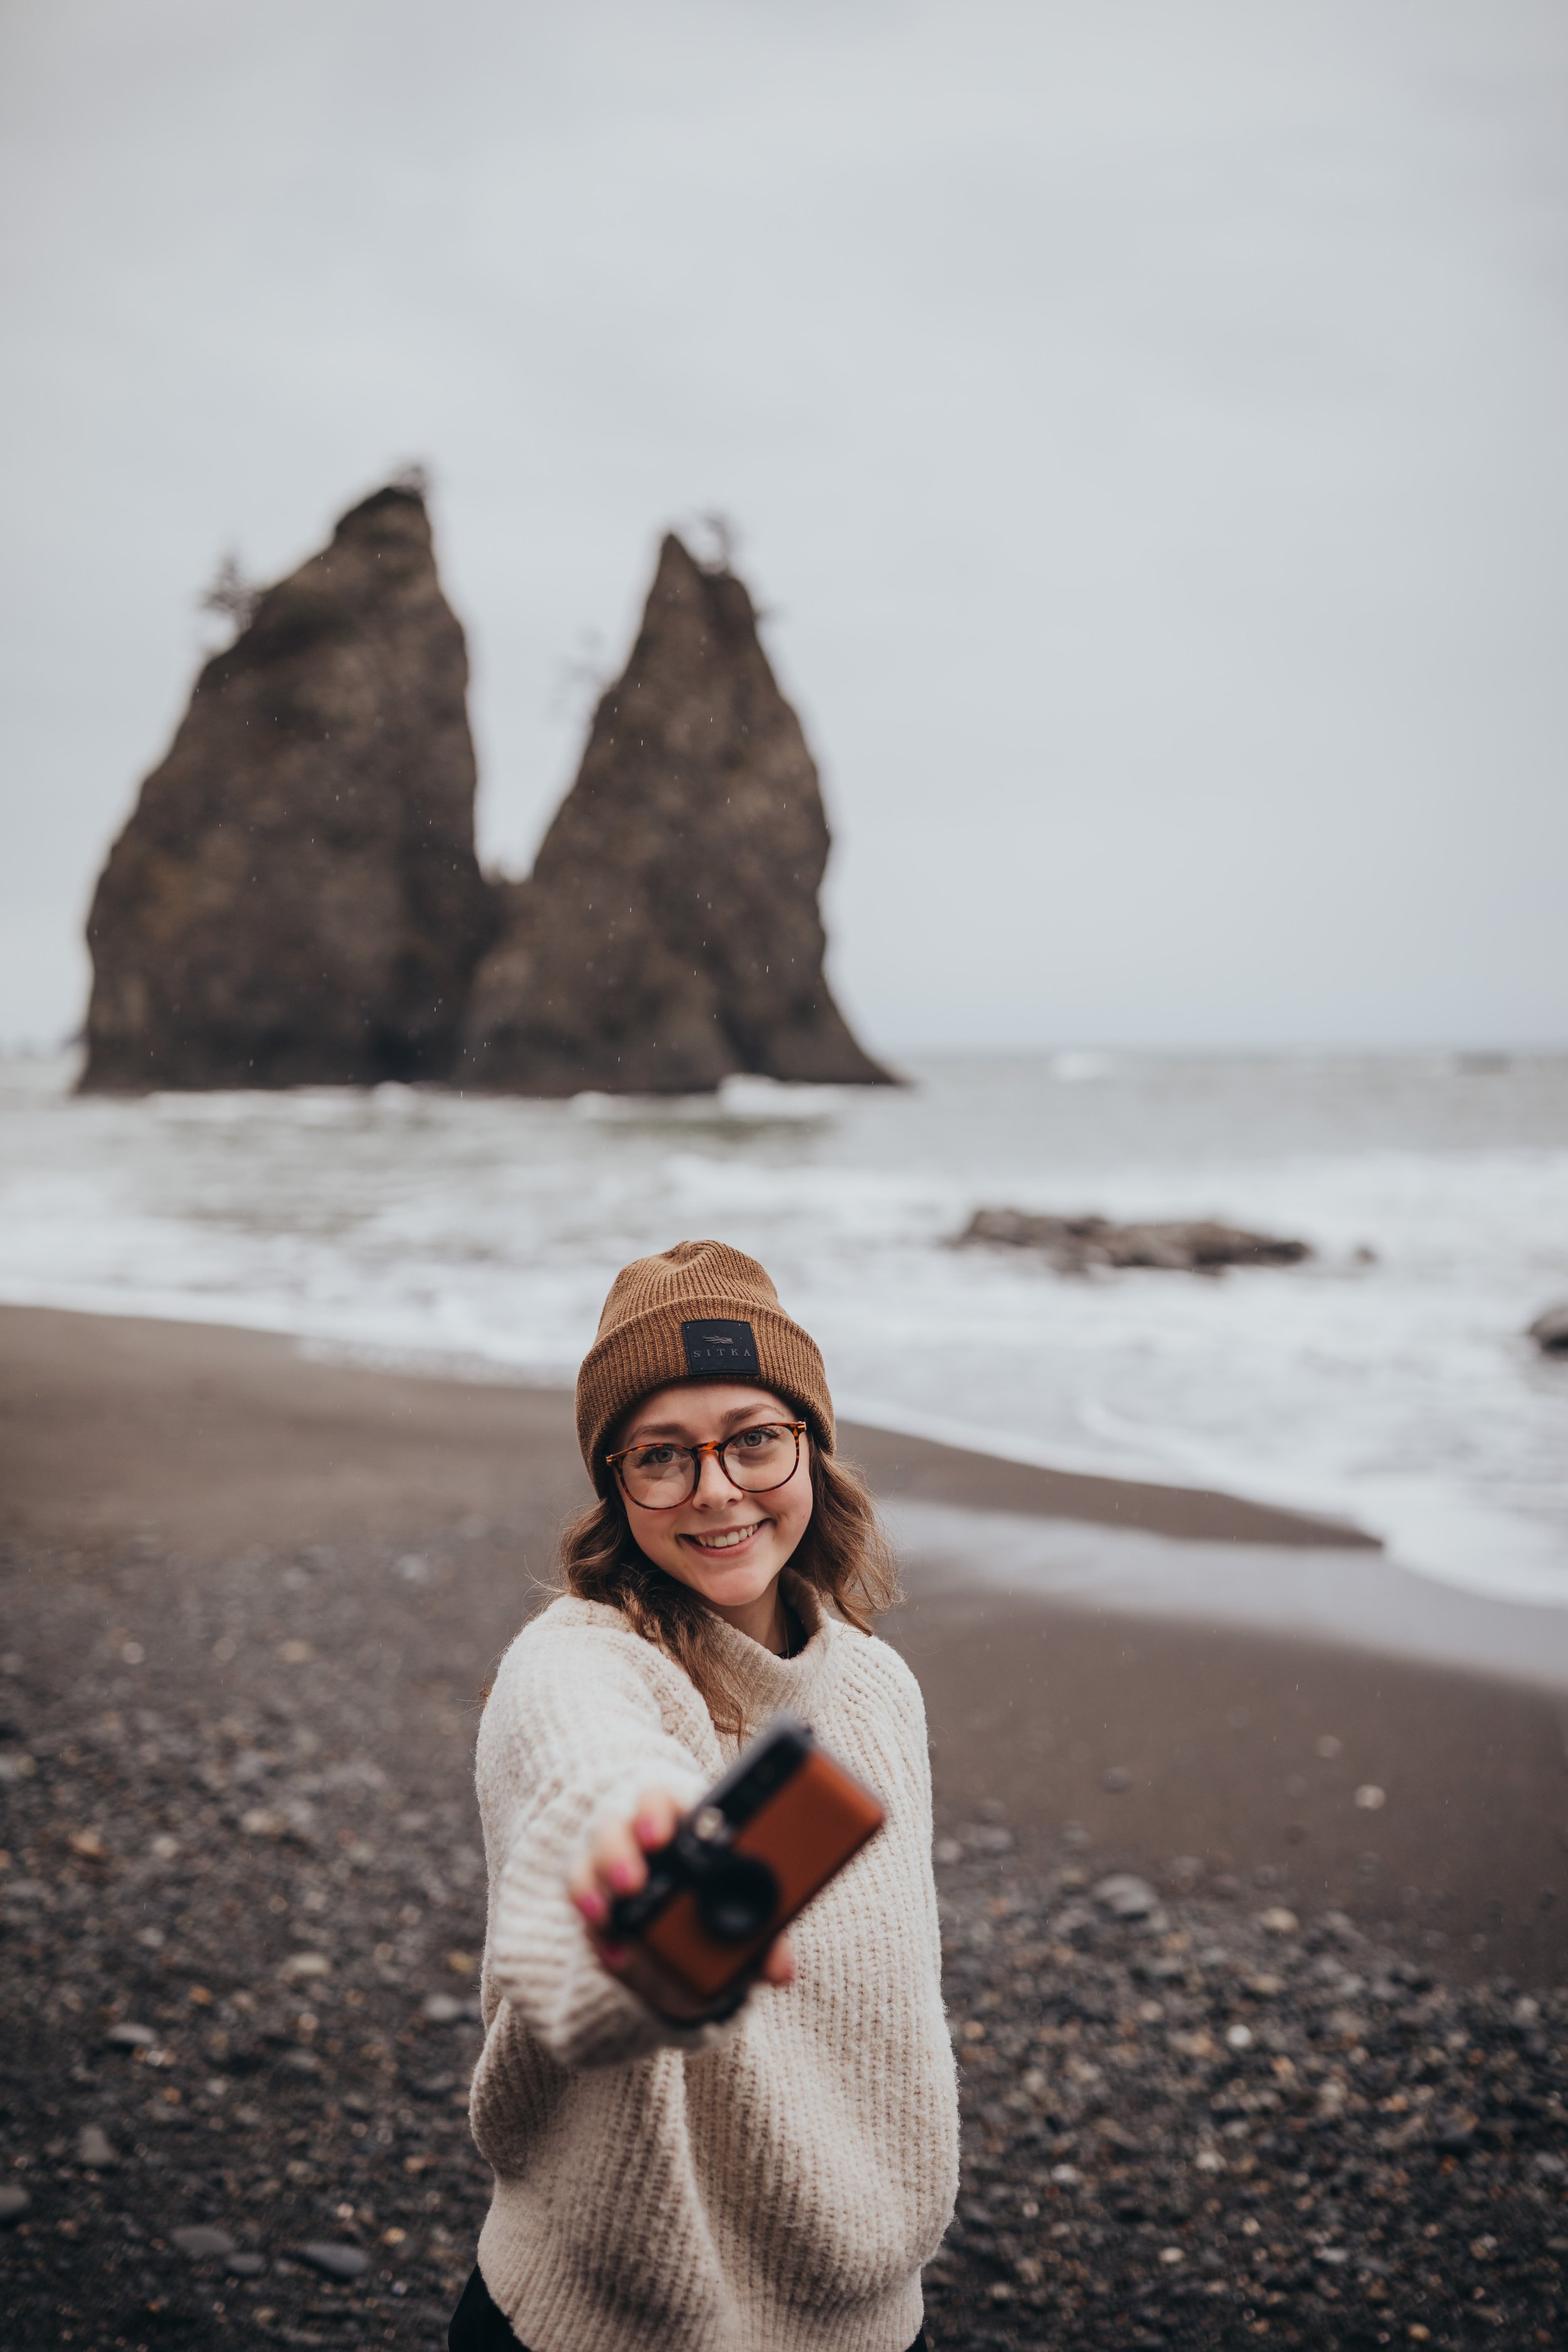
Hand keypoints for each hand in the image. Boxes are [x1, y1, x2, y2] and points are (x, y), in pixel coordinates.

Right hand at [567, 1788, 794, 2020]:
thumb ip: (766, 1937)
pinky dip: (592, 1925)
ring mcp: (612, 1862)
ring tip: (605, 1917)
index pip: (663, 1800)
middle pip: (618, 1826)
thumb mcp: (745, 1913)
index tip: (659, 1837)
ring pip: (592, 1859)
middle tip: (632, 1884)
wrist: (684, 1931)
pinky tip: (610, 1950)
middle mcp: (641, 1834)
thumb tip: (780, 1972)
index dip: (655, 1813)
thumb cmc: (723, 1899)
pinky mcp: (593, 1893)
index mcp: (685, 1822)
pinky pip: (581, 1898)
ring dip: (595, 1886)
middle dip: (620, 1853)